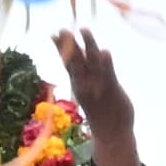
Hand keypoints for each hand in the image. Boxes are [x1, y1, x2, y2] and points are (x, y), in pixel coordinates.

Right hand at [51, 28, 136, 165]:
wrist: (111, 135)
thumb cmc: (101, 112)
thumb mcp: (88, 92)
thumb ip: (84, 77)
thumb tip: (77, 62)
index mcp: (79, 83)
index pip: (68, 62)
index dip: (61, 48)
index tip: (53, 34)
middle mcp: (85, 84)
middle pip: (76, 61)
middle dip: (69, 45)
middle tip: (62, 29)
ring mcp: (98, 87)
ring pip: (92, 63)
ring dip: (88, 46)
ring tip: (84, 29)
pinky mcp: (112, 90)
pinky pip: (109, 75)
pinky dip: (107, 63)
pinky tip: (105, 51)